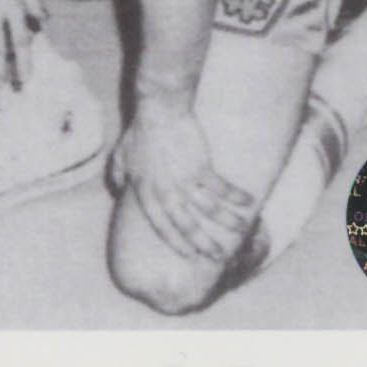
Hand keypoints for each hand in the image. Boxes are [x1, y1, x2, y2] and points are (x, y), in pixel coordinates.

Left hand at [116, 101, 256, 264]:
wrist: (160, 110)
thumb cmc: (141, 130)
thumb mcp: (121, 154)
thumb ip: (118, 173)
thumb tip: (116, 187)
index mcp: (145, 190)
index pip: (160, 224)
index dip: (175, 241)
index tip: (189, 255)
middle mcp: (164, 190)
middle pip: (186, 225)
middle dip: (204, 243)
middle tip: (219, 256)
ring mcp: (183, 180)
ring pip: (209, 210)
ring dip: (228, 222)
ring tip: (242, 230)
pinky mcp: (200, 167)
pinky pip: (222, 188)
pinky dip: (237, 197)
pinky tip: (250, 202)